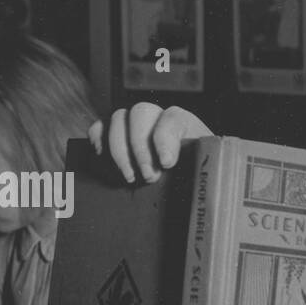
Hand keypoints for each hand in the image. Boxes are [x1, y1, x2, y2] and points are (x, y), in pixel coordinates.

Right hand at [89, 103, 211, 183]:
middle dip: (141, 147)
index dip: (165, 138)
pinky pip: (103, 125)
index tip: (166, 163)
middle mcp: (160, 118)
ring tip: (129, 177)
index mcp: (187, 125)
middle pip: (141, 113)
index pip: (173, 117)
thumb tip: (202, 191)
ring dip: (120, 148)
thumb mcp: (207, 178)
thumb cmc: (199, 184)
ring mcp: (137, 124)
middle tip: (149, 177)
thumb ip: (203, 177)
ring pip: (120, 118)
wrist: (192, 189)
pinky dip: (98, 136)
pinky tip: (101, 155)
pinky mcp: (119, 135)